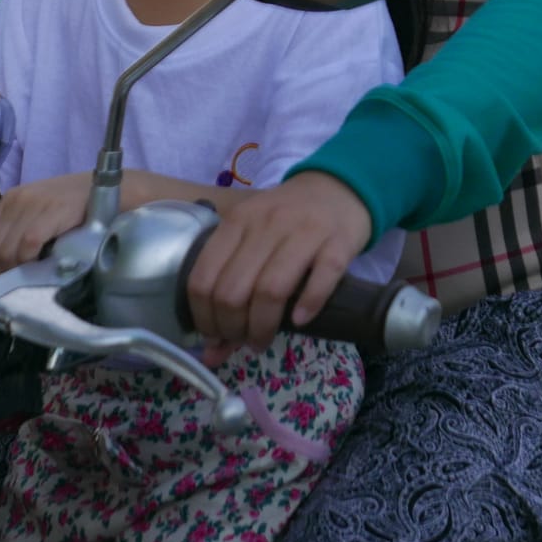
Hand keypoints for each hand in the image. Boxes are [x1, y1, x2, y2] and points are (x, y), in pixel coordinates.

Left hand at [0, 174, 93, 276]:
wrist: (101, 187)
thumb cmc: (71, 204)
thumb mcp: (37, 211)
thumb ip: (17, 228)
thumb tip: (2, 263)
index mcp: (8, 201)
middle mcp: (14, 201)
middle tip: (12, 283)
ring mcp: (31, 205)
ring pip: (6, 250)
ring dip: (14, 271)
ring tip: (26, 278)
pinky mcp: (50, 213)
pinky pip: (27, 245)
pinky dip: (30, 262)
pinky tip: (39, 267)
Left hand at [185, 173, 372, 351]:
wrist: (337, 188)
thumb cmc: (287, 220)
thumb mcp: (252, 241)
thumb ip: (230, 289)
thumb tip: (211, 353)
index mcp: (237, 222)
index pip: (203, 279)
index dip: (204, 318)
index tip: (215, 335)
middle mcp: (266, 224)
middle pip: (234, 290)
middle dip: (232, 329)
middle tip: (240, 341)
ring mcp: (303, 232)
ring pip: (271, 289)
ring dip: (262, 327)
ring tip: (262, 341)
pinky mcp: (338, 243)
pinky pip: (321, 279)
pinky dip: (307, 305)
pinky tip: (299, 321)